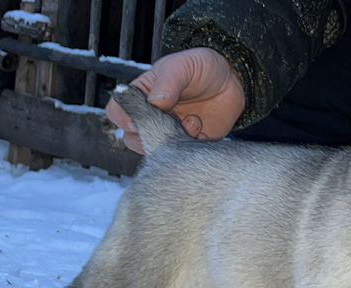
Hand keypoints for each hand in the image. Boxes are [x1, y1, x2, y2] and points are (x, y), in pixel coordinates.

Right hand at [105, 47, 245, 153]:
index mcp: (142, 96)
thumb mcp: (182, 66)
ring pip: (156, 152)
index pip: (117, 113)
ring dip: (171, 141)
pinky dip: (189, 147)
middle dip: (150, 134)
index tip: (140, 117)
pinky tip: (200, 127)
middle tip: (170, 119)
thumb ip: (168, 83)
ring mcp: (170, 134)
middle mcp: (152, 118)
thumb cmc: (202, 68)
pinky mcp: (189, 145)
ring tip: (192, 121)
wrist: (233, 82)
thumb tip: (155, 102)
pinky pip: (181, 157)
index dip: (123, 118)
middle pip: (132, 139)